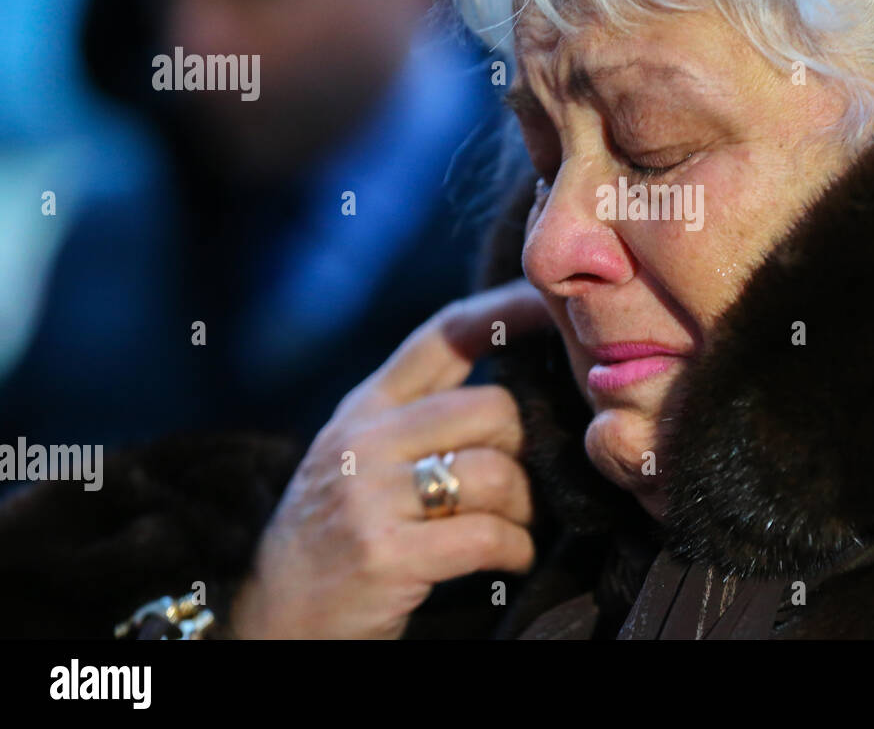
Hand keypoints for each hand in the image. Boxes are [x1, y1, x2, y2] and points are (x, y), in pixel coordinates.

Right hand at [228, 279, 551, 638]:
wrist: (270, 616)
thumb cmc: (337, 533)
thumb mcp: (360, 453)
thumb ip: (420, 413)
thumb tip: (515, 389)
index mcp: (365, 405)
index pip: (444, 336)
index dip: (506, 312)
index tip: (554, 307)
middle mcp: (364, 439)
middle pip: (494, 409)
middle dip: (526, 449)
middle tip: (527, 483)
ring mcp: (369, 496)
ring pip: (497, 473)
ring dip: (525, 508)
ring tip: (518, 527)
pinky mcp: (385, 554)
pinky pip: (488, 536)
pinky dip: (517, 549)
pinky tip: (513, 559)